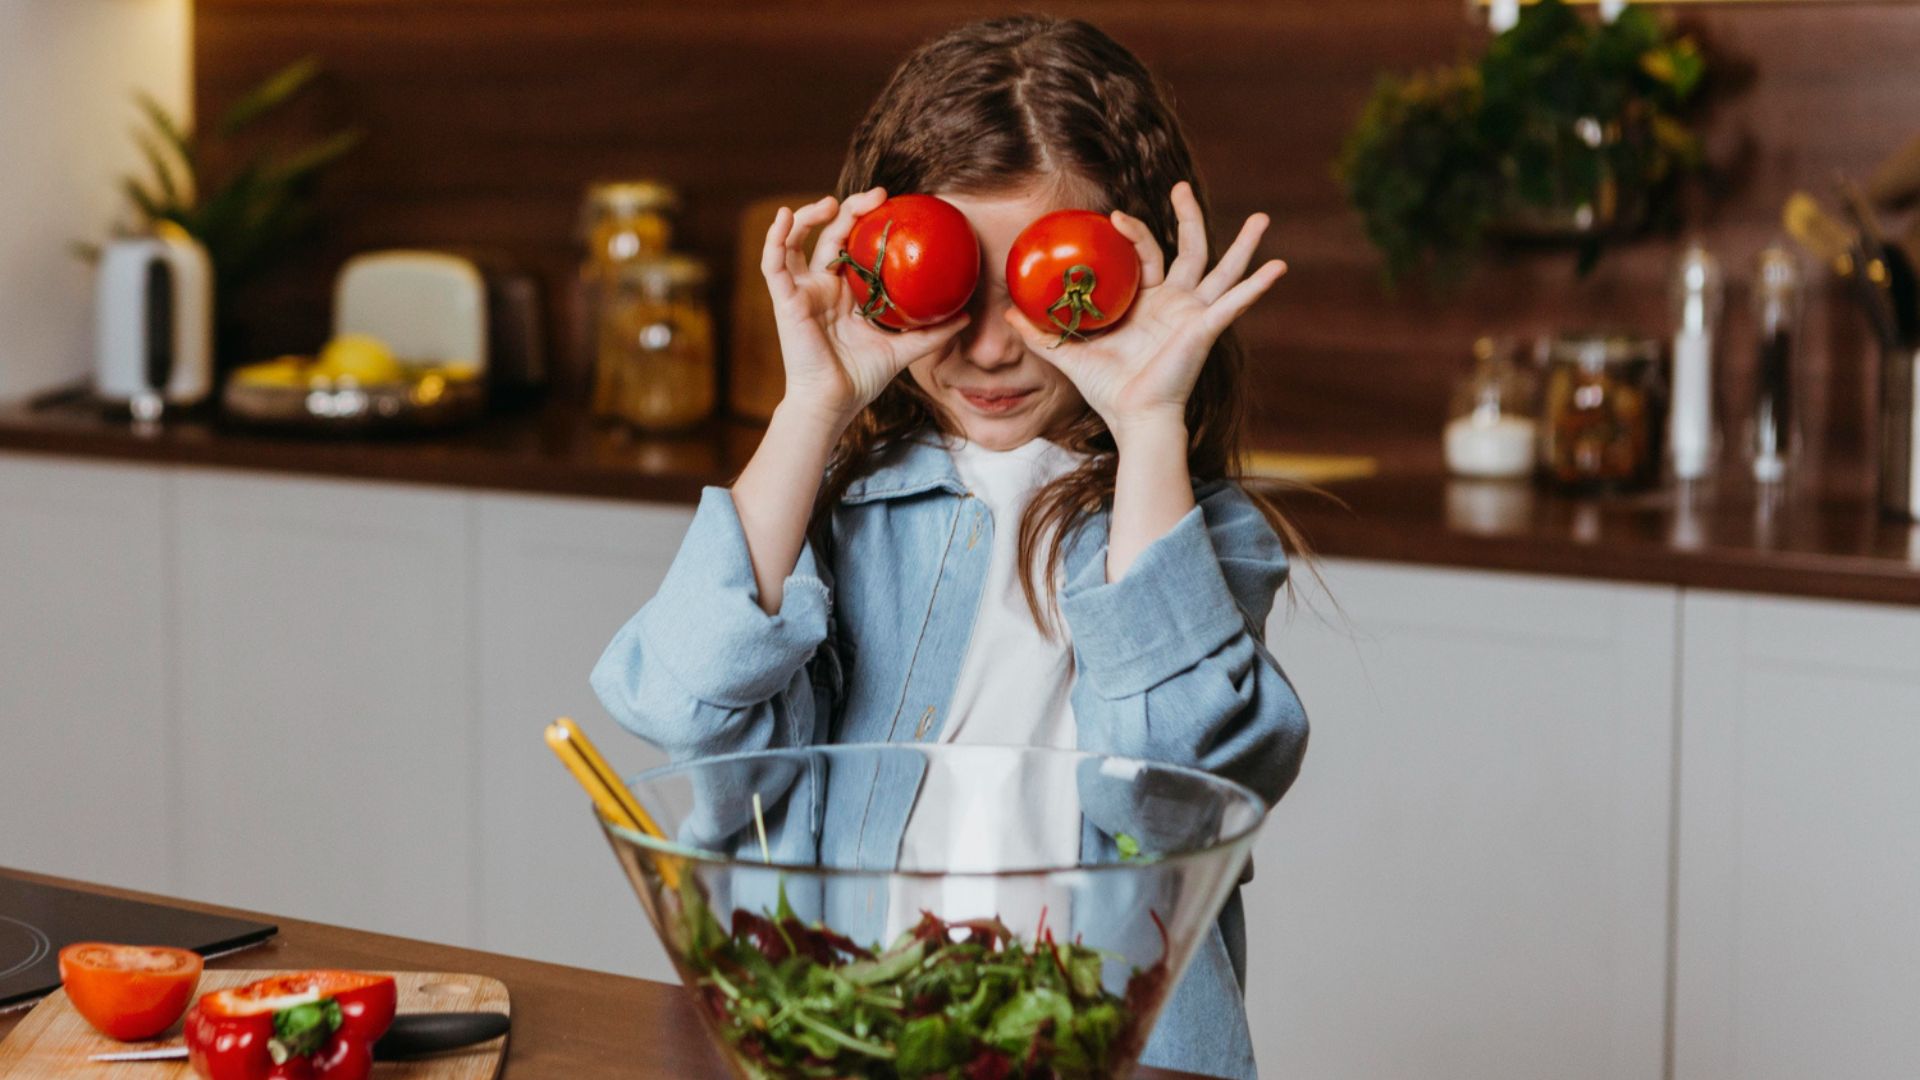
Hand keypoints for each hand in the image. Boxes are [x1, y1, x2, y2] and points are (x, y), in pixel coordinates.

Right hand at [760, 188, 970, 430]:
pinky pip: (773, 262)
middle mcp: (823, 285)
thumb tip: (966, 316)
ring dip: (809, 215)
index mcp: (848, 292)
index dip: (870, 223)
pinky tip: (782, 216)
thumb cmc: (861, 378)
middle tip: (878, 195)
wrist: (834, 403)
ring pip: (796, 240)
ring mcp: (803, 290)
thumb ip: (932, 333)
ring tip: (830, 202)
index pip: (856, 246)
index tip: (894, 206)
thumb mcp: (903, 350)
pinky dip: (774, 237)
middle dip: (851, 209)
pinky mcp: (785, 299)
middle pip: (831, 234)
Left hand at [1003, 181, 1285, 444]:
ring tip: (1263, 217)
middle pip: (1188, 248)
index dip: (1134, 232)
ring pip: (1223, 268)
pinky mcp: (1207, 328)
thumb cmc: (1109, 390)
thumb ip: (1040, 333)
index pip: (1145, 254)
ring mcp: (1195, 313)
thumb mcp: (1068, 354)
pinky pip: (1235, 303)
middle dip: (1187, 216)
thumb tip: (1006, 312)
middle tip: (1180, 186)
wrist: (1133, 419)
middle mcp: (1175, 302)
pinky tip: (1279, 267)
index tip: (1116, 216)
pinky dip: (1257, 286)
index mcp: (1147, 301)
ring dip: (1244, 244)